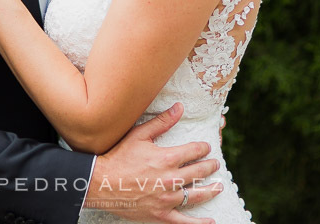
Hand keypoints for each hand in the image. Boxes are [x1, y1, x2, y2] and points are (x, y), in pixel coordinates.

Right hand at [85, 103, 222, 223]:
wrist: (100, 183)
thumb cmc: (118, 156)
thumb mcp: (139, 135)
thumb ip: (162, 122)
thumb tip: (179, 107)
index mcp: (166, 158)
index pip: (194, 151)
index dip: (202, 148)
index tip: (206, 147)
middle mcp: (170, 179)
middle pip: (198, 172)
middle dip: (209, 166)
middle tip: (215, 164)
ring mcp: (167, 198)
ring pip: (196, 194)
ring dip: (211, 190)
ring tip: (219, 186)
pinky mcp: (161, 214)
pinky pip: (184, 221)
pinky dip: (199, 222)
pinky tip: (211, 221)